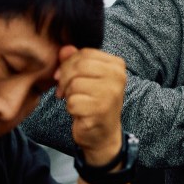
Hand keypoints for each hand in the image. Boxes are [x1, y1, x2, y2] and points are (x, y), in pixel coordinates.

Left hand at [55, 46, 126, 164]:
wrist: (103, 134)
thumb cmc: (94, 102)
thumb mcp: (86, 78)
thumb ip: (76, 60)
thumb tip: (65, 49)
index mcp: (117, 65)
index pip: (84, 53)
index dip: (68, 64)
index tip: (66, 78)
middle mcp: (118, 77)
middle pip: (78, 66)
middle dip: (65, 79)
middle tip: (66, 91)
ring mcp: (111, 93)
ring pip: (74, 84)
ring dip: (69, 95)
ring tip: (77, 102)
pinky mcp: (100, 109)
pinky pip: (73, 102)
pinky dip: (71, 109)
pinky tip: (80, 113)